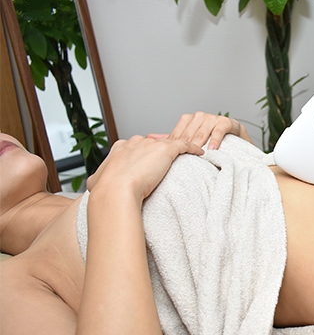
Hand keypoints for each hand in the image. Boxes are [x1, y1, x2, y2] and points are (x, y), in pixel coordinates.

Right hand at [87, 135, 203, 200]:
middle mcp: (135, 142)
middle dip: (161, 152)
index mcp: (120, 148)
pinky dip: (193, 147)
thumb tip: (91, 187)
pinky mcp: (166, 149)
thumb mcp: (96, 183)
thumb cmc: (106, 191)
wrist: (116, 191)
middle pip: (153, 144)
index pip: (136, 147)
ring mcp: (151, 145)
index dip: (144, 155)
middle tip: (171, 162)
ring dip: (179, 150)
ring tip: (189, 157)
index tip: (151, 163)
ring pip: (169, 143)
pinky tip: (200, 152)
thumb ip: (97, 181)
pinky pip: (184, 145)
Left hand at [147, 112, 252, 149]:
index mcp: (189, 120)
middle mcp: (200, 117)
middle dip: (186, 146)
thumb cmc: (212, 142)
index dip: (175, 146)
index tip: (169, 159)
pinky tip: (212, 148)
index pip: (179, 134)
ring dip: (200, 143)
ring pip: (202, 131)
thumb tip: (150, 138)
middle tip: (182, 159)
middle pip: (190, 133)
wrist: (237, 142)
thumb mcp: (190, 141)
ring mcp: (213, 118)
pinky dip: (215, 139)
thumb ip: (172, 139)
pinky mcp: (227, 122)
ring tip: (197, 155)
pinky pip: (219, 130)